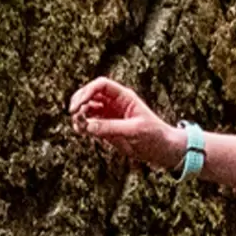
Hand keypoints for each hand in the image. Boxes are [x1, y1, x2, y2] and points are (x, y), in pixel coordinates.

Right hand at [68, 77, 184, 169]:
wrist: (162, 150)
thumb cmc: (154, 135)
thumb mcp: (135, 130)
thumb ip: (111, 127)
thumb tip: (87, 126)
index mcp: (124, 97)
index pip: (101, 85)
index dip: (88, 91)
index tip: (79, 104)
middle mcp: (114, 104)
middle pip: (89, 94)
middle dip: (79, 101)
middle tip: (73, 113)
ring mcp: (109, 116)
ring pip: (87, 109)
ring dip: (79, 115)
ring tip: (78, 126)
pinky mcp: (106, 129)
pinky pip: (89, 123)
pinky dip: (82, 125)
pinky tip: (81, 131)